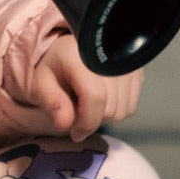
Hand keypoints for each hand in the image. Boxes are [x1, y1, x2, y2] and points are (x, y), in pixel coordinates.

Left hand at [13, 32, 143, 138]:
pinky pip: (131, 106)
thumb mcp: (42, 81)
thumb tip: (64, 124)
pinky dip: (116, 108)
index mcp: (83, 57)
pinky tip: (102, 97)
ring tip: (88, 100)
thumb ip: (51, 101)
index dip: (85, 122)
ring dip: (104, 114)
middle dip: (92, 118)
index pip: (95, 97)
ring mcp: (128, 64)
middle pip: (110, 110)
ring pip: (122, 111)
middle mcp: (111, 57)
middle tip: (77, 108)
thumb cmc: (56, 65)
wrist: (73, 46)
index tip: (74, 132)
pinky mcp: (137, 71)